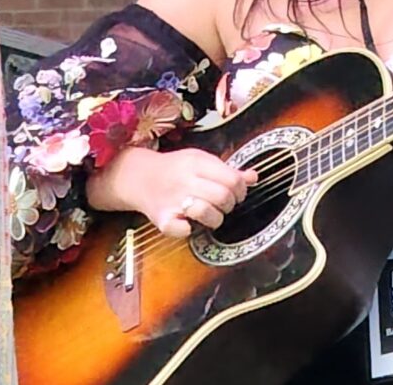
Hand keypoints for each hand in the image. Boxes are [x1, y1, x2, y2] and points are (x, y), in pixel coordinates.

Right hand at [86, 146, 258, 237]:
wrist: (139, 177)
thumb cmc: (176, 169)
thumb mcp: (202, 161)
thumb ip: (227, 170)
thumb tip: (254, 177)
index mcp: (197, 163)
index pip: (232, 179)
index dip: (241, 190)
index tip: (237, 193)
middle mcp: (185, 180)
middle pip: (224, 197)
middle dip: (230, 204)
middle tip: (224, 205)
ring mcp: (173, 200)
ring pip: (209, 214)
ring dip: (216, 219)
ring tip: (211, 215)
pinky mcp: (162, 219)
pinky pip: (183, 231)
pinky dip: (188, 230)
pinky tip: (187, 223)